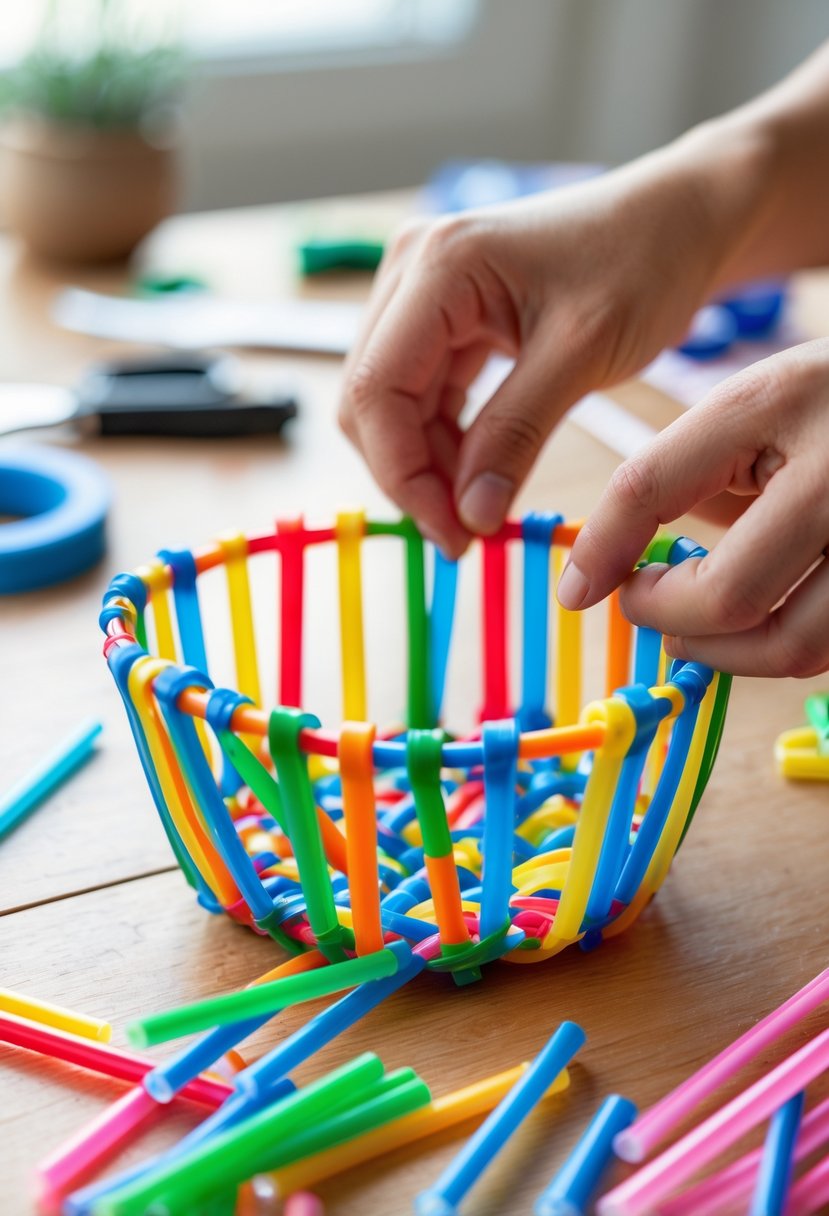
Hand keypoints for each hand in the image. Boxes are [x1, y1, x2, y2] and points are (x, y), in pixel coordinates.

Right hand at [339, 142, 746, 556]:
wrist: (676, 221)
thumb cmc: (644, 264)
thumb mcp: (583, 355)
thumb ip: (516, 435)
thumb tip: (470, 517)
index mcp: (438, 264)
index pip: (375, 389)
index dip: (402, 474)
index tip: (453, 535)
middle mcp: (412, 269)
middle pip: (371, 399)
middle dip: (412, 474)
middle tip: (468, 534)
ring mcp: (420, 290)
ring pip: (391, 404)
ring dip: (428, 463)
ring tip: (482, 508)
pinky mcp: (441, 314)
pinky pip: (421, 393)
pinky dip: (445, 441)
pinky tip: (482, 474)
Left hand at [558, 339, 828, 677]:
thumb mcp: (760, 403)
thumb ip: (694, 475)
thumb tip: (628, 567)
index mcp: (779, 400)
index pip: (651, 487)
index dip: (601, 549)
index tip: (578, 589)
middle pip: (728, 595)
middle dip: (667, 615)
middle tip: (645, 604)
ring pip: (792, 645)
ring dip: (725, 653)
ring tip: (693, 632)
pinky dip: (782, 651)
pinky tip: (760, 625)